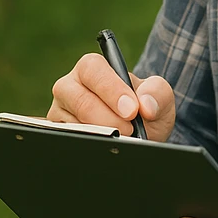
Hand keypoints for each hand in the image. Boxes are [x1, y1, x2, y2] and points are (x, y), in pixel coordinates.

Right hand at [48, 53, 175, 140]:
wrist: (140, 136)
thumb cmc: (144, 108)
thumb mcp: (159, 96)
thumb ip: (157, 93)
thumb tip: (146, 105)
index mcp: (92, 68)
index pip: (92, 70)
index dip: (111, 90)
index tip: (131, 110)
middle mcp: (70, 86)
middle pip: (80, 100)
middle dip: (109, 119)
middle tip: (130, 130)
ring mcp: (61, 112)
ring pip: (74, 125)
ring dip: (102, 136)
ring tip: (123, 140)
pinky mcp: (58, 134)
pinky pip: (69, 142)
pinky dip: (91, 147)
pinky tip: (107, 149)